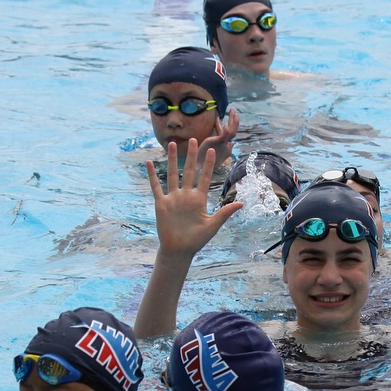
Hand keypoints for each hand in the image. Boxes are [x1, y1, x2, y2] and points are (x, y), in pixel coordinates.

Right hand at [146, 138, 241, 260]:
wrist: (179, 250)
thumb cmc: (197, 240)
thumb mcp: (212, 225)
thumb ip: (225, 213)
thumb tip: (241, 203)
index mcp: (199, 199)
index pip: (204, 177)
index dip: (208, 164)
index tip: (211, 150)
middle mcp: (186, 196)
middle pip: (189, 171)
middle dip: (192, 156)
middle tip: (194, 139)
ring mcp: (173, 198)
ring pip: (172, 174)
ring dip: (171, 159)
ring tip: (172, 144)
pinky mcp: (161, 204)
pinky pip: (156, 187)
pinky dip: (152, 175)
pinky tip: (149, 163)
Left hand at [200, 107, 239, 159]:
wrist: (199, 167)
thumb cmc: (206, 160)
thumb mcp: (215, 152)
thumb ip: (222, 146)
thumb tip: (233, 143)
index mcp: (226, 148)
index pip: (231, 135)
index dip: (231, 126)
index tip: (228, 117)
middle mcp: (226, 146)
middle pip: (233, 132)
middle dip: (235, 121)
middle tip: (233, 111)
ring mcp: (223, 145)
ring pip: (231, 132)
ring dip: (232, 120)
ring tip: (232, 111)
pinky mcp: (217, 143)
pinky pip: (224, 135)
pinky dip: (226, 130)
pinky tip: (225, 124)